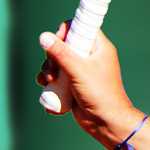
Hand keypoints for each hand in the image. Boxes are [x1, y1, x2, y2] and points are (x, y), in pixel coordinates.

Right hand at [37, 23, 135, 138]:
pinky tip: (47, 89)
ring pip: (57, 61)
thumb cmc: (100, 94)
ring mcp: (81, 70)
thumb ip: (61, 53)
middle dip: (52, 57)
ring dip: (48, 70)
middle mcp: (90, 56)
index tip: (58, 43)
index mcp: (98, 47)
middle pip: (63, 45)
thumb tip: (44, 36)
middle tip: (53, 69)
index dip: (65, 32)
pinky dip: (49, 82)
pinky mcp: (73, 83)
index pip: (80, 27)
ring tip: (49, 82)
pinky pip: (57, 76)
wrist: (105, 122)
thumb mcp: (78, 70)